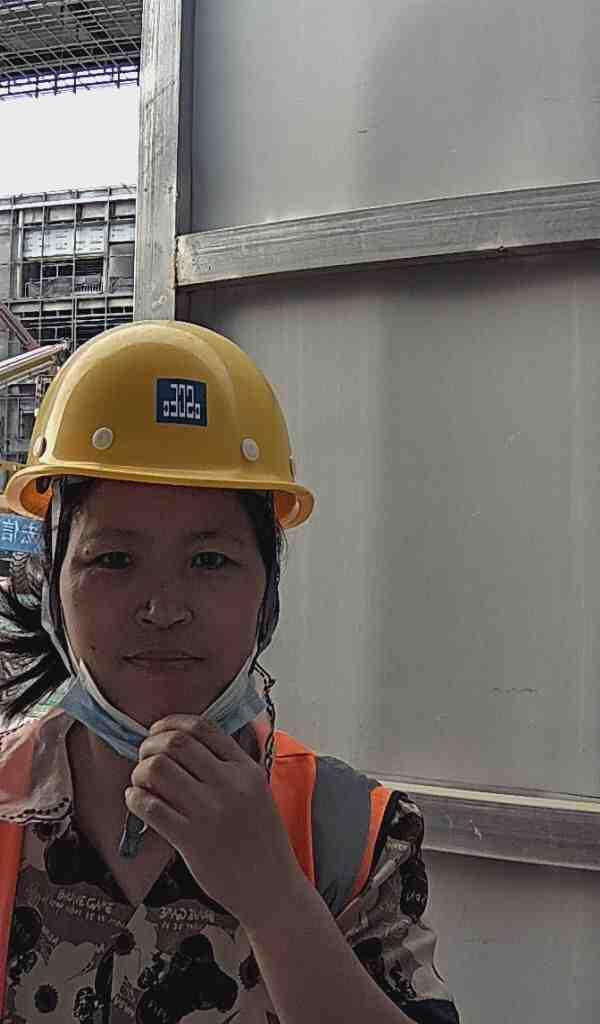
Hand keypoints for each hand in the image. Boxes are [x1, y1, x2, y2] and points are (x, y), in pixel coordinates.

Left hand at [125, 715, 302, 924]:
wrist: (271, 888)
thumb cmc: (262, 841)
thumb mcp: (258, 792)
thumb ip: (232, 768)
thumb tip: (189, 746)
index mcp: (247, 769)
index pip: (203, 728)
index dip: (172, 723)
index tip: (159, 731)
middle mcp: (229, 784)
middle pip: (176, 744)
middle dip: (150, 744)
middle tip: (144, 756)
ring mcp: (209, 811)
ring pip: (158, 770)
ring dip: (140, 771)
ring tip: (140, 782)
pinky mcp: (191, 839)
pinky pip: (150, 807)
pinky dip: (135, 799)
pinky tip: (136, 801)